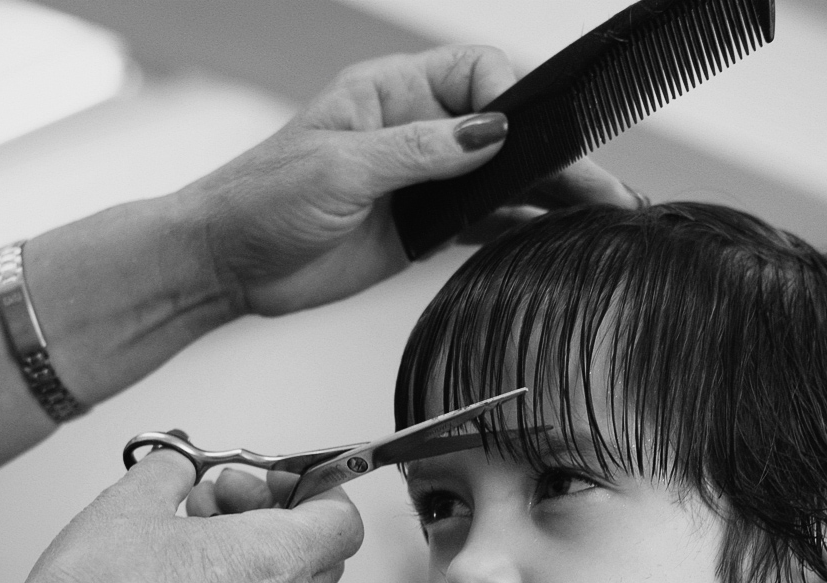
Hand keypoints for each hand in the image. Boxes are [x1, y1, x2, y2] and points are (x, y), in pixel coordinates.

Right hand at [8, 452, 363, 582]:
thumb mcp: (136, 496)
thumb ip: (173, 468)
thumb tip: (179, 464)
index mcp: (274, 559)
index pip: (343, 522)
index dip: (316, 491)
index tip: (272, 478)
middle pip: (320, 557)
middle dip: (279, 516)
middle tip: (222, 499)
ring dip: (251, 555)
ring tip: (187, 536)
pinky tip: (175, 582)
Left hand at [192, 44, 639, 317]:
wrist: (227, 263)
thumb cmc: (260, 200)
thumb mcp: (339, 169)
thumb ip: (417, 153)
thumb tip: (487, 136)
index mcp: (391, 95)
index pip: (476, 76)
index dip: (509, 101)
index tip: (524, 138)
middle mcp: (412, 133)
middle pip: (500, 132)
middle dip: (550, 154)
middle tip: (600, 184)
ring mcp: (418, 184)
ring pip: (497, 181)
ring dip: (544, 196)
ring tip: (598, 213)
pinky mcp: (417, 231)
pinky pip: (478, 223)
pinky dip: (514, 229)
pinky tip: (550, 236)